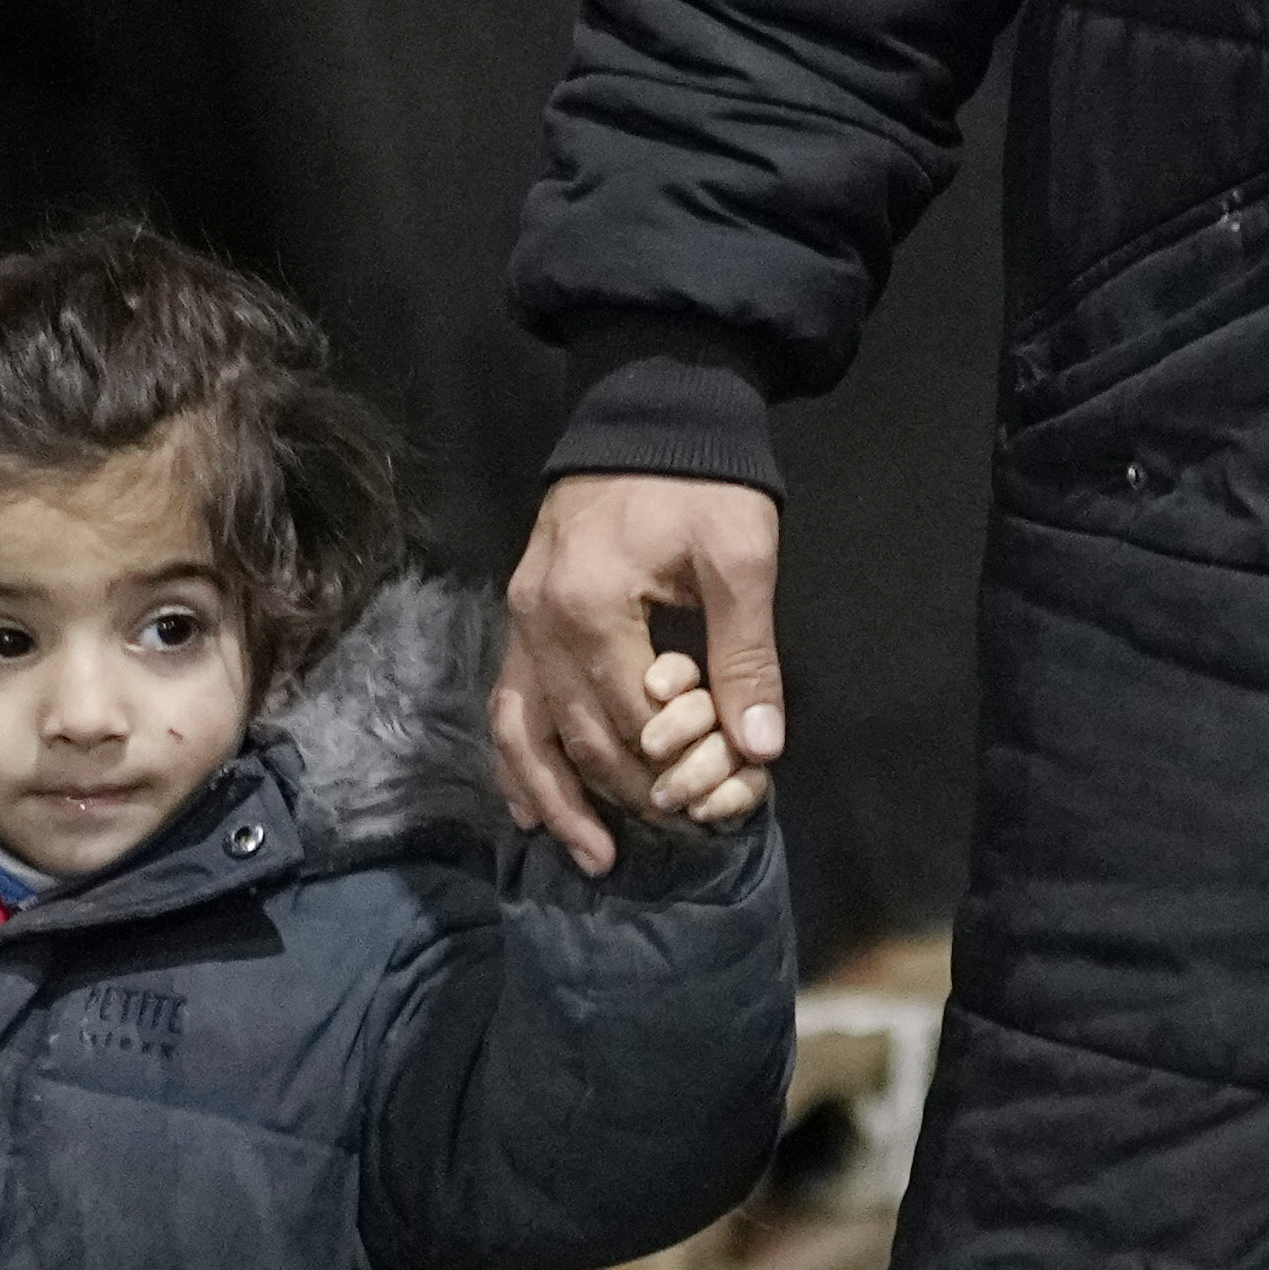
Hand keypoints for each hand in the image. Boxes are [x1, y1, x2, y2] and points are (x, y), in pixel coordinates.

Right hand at [500, 471, 784, 873]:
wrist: (650, 412)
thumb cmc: (703, 482)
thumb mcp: (740, 557)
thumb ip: (746, 655)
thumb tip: (760, 747)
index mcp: (593, 606)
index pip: (632, 722)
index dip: (679, 770)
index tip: (722, 804)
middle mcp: (541, 623)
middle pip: (580, 737)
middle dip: (630, 796)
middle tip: (679, 836)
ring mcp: (520, 621)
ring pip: (524, 733)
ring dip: (557, 800)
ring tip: (594, 857)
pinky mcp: (520, 617)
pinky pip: (508, 704)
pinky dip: (517, 759)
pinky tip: (534, 808)